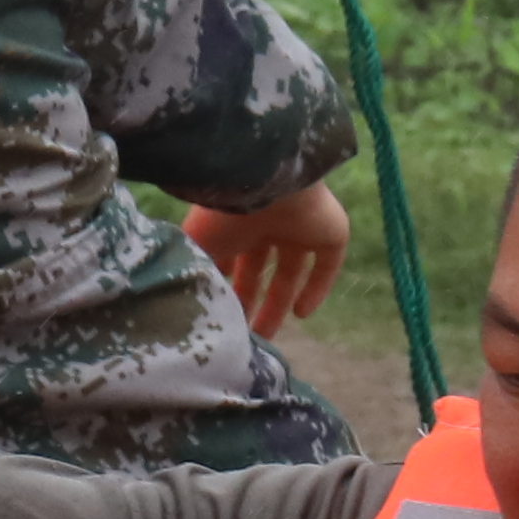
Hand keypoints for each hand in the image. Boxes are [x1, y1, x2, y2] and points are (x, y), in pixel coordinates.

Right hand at [186, 176, 352, 331]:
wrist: (263, 180)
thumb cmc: (221, 214)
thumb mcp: (196, 247)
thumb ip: (194, 273)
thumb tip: (188, 305)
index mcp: (235, 222)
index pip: (229, 259)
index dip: (223, 286)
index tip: (217, 314)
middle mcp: (266, 224)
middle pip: (258, 269)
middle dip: (247, 300)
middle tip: (239, 333)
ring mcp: (299, 227)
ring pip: (290, 271)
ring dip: (278, 304)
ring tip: (265, 337)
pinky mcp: (330, 231)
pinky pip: (328, 265)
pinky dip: (317, 289)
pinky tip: (301, 315)